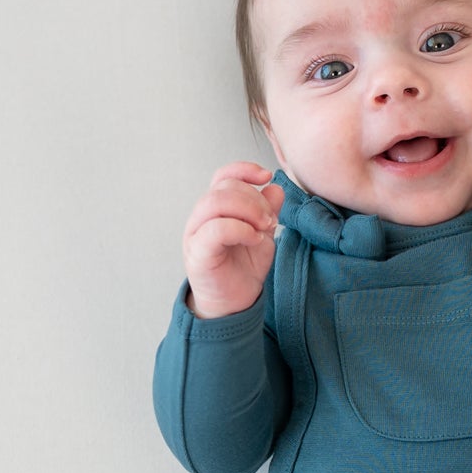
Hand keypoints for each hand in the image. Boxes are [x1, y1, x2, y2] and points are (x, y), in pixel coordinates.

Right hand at [182, 162, 285, 317]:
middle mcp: (202, 217)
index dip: (244, 170)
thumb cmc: (244, 268)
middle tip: (271, 219)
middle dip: (254, 198)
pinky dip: (240, 229)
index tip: (266, 176)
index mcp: (216, 208)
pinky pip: (215, 229)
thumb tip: (275, 187)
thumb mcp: (262, 234)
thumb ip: (267, 211)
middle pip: (224, 188)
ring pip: (215, 202)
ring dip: (248, 210)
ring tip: (265, 227)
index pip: (223, 176)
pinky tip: (255, 239)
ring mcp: (196, 234)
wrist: (234, 302)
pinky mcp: (198, 253)